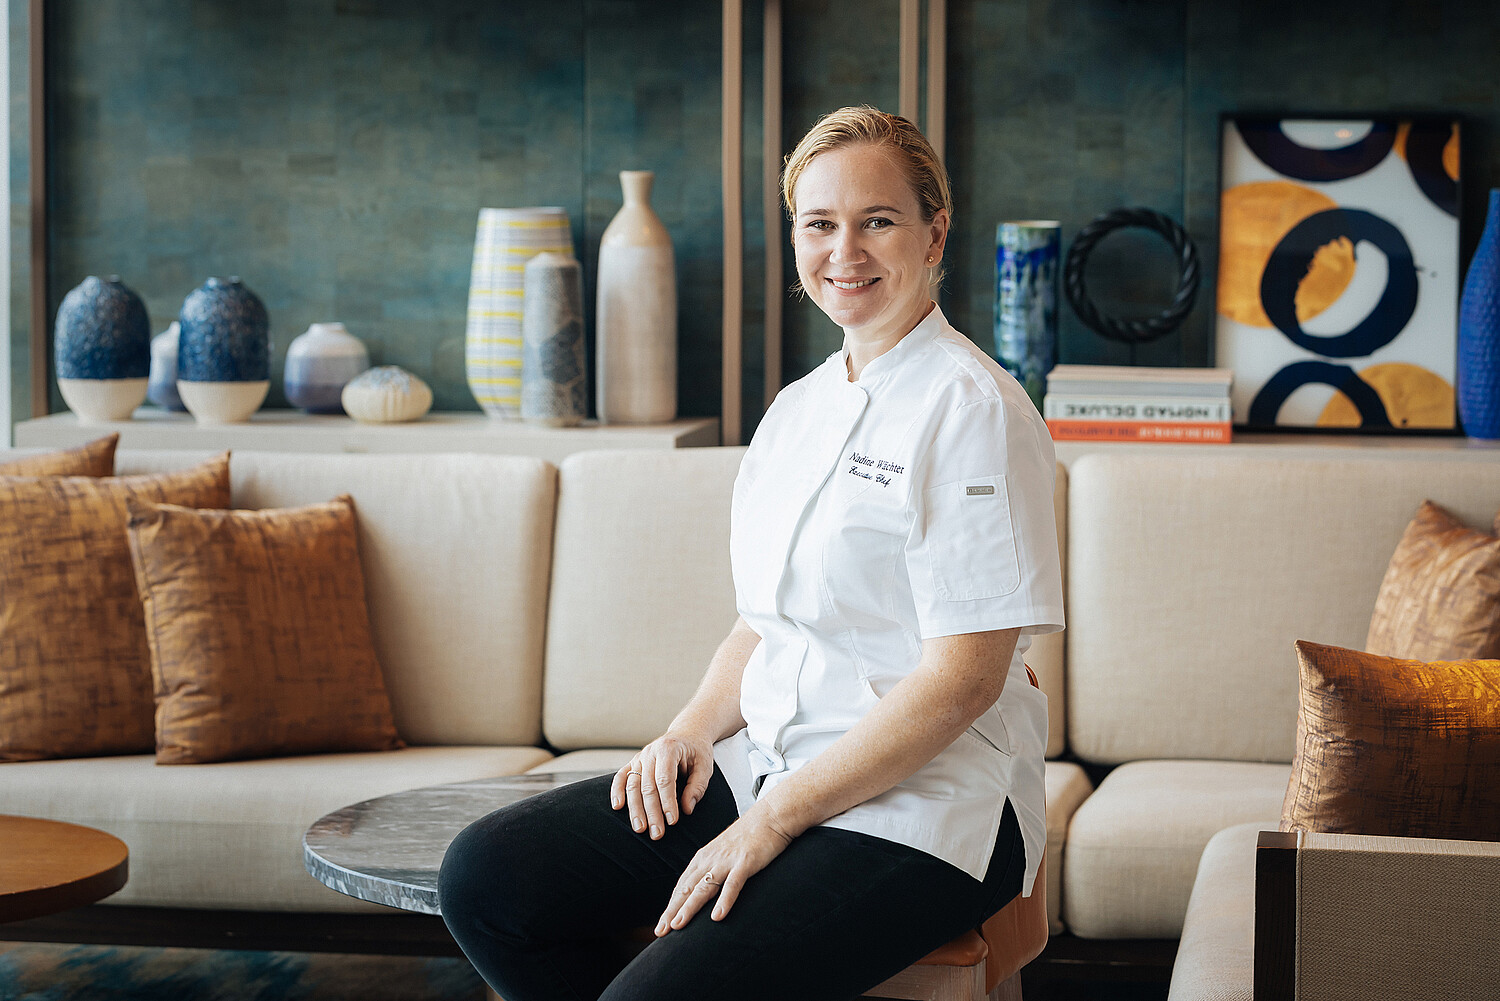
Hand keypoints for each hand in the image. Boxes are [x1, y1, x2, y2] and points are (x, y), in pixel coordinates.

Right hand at [610, 732, 714, 839]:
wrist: (687, 733)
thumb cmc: (697, 752)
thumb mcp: (705, 766)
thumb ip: (697, 787)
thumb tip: (687, 809)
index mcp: (669, 749)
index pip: (665, 779)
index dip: (667, 802)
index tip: (672, 821)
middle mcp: (651, 752)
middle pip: (647, 786)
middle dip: (652, 812)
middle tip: (657, 834)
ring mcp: (640, 757)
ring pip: (633, 785)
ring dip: (635, 808)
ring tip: (640, 829)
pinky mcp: (634, 763)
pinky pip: (621, 777)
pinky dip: (617, 791)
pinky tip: (617, 806)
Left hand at [655, 811, 793, 934]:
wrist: (771, 815)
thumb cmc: (749, 837)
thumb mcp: (724, 853)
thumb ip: (714, 870)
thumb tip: (704, 892)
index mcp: (703, 858)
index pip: (682, 886)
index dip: (670, 906)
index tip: (661, 926)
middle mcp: (710, 859)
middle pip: (687, 889)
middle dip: (672, 911)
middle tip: (660, 931)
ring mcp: (727, 860)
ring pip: (703, 888)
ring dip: (689, 908)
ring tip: (678, 925)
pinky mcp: (745, 862)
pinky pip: (733, 884)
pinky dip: (724, 901)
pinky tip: (717, 917)